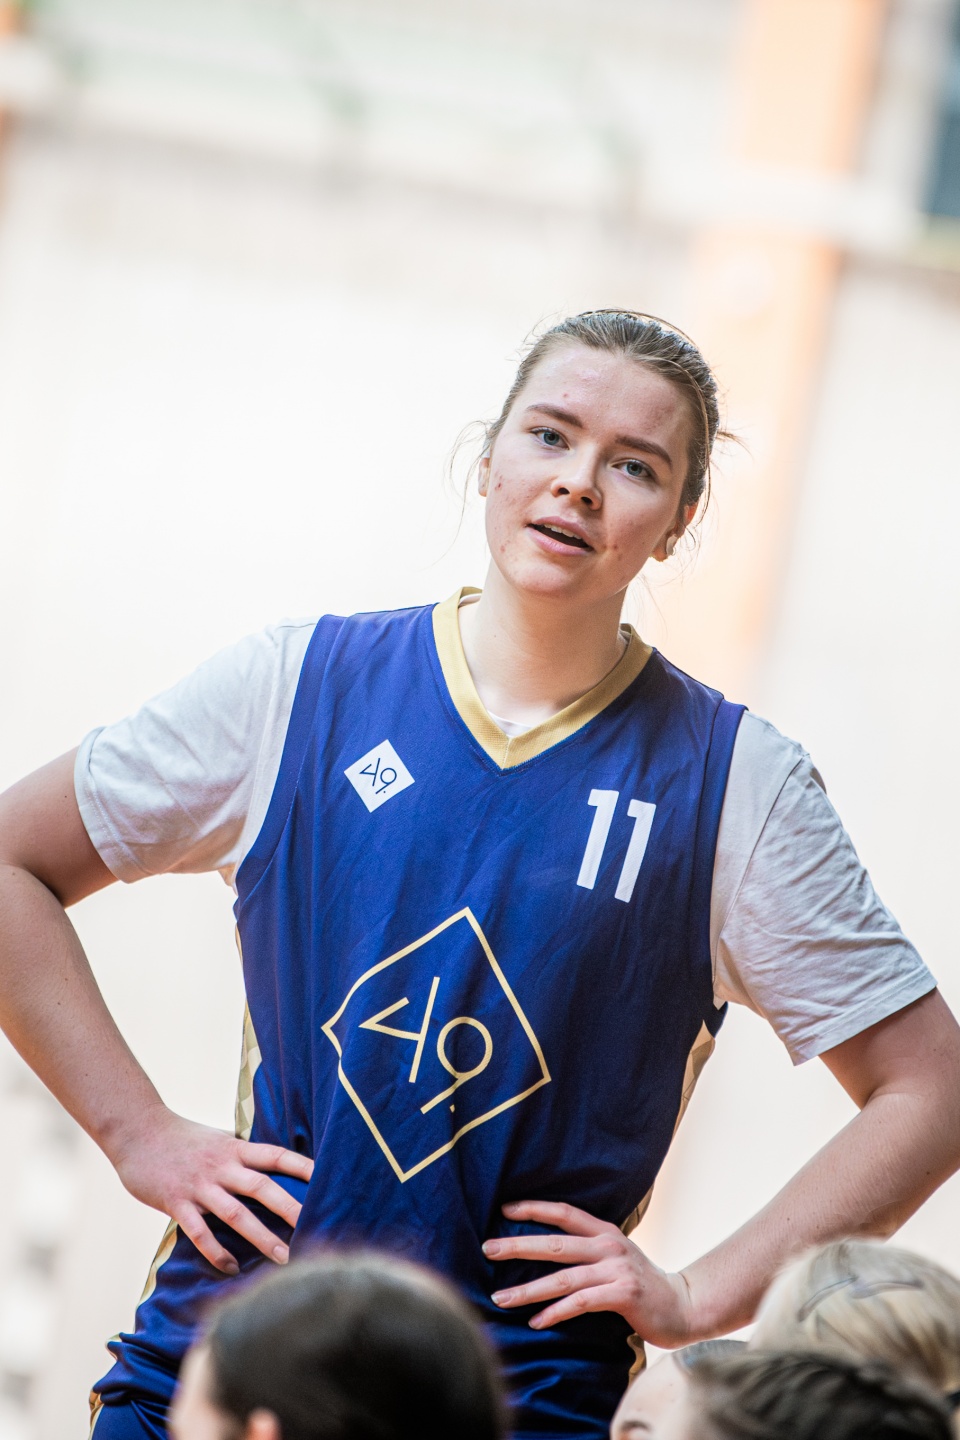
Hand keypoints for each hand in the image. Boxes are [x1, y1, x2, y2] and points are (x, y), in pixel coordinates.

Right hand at [110, 1106, 313, 1274]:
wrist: (137, 1131)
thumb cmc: (181, 1137)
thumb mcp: (217, 1140)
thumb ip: (240, 1156)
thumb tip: (269, 1169)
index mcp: (234, 1149)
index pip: (276, 1156)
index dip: (302, 1166)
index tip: (328, 1178)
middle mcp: (221, 1166)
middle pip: (263, 1187)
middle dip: (290, 1207)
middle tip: (316, 1225)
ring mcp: (199, 1186)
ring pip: (236, 1214)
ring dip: (261, 1237)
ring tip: (285, 1258)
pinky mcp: (176, 1202)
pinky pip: (199, 1232)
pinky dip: (216, 1252)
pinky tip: (231, 1269)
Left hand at [482, 1200, 692, 1345]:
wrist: (684, 1306)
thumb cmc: (643, 1285)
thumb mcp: (616, 1257)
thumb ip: (589, 1251)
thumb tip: (548, 1252)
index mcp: (605, 1232)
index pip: (564, 1212)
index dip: (534, 1209)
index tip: (504, 1210)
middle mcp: (608, 1246)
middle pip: (555, 1243)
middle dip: (518, 1246)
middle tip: (487, 1249)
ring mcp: (616, 1270)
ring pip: (563, 1277)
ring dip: (528, 1290)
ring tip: (500, 1297)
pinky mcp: (622, 1294)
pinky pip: (580, 1303)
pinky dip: (555, 1313)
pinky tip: (536, 1321)